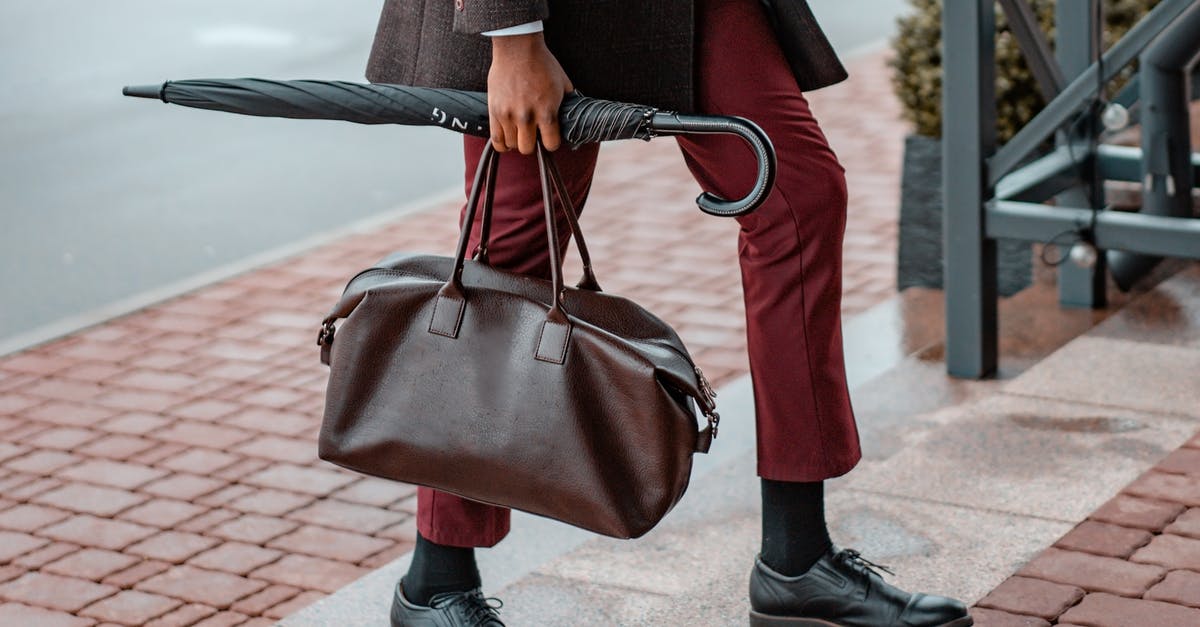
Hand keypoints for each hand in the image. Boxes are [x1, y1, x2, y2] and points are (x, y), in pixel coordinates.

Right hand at [488, 32, 572, 153]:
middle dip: (532, 144)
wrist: (518, 48)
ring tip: (519, 131)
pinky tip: (507, 137)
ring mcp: (508, 114)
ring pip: (511, 145)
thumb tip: (574, 115)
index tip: (549, 137)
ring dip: (517, 140)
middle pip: (527, 149)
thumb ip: (569, 102)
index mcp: (547, 111)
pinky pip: (496, 140)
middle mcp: (526, 116)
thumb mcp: (563, 83)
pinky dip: (502, 143)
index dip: (552, 142)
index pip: (551, 144)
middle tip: (532, 133)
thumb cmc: (542, 63)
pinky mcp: (494, 111)